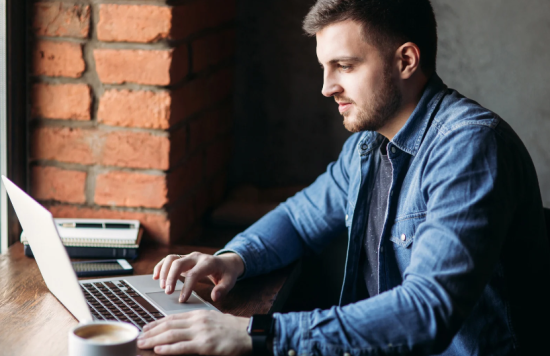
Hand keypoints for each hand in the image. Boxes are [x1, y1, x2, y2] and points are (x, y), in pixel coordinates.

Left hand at [137, 310, 251, 354]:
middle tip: (138, 337)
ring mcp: (201, 333)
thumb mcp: (212, 321)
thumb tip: (182, 330)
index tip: (145, 328)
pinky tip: (158, 350)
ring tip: (142, 344)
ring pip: (172, 335)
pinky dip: (168, 349)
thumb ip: (197, 323)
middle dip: (151, 332)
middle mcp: (197, 321)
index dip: (156, 323)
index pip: (172, 318)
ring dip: (154, 340)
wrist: (248, 333)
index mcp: (198, 315)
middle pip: (168, 326)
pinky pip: (182, 347)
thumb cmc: (232, 329)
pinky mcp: (205, 345)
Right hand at [153, 252, 244, 302]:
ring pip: (171, 259)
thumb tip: (215, 297)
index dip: (186, 287)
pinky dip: (160, 266)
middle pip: (179, 263)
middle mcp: (196, 257)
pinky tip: (155, 276)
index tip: (182, 299)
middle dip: (171, 277)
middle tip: (167, 292)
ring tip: (161, 286)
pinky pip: (169, 259)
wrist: (227, 262)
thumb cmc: (227, 273)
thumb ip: (223, 289)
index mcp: (208, 262)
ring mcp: (189, 257)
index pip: (194, 273)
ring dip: (164, 271)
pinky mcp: (183, 259)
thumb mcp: (230, 281)